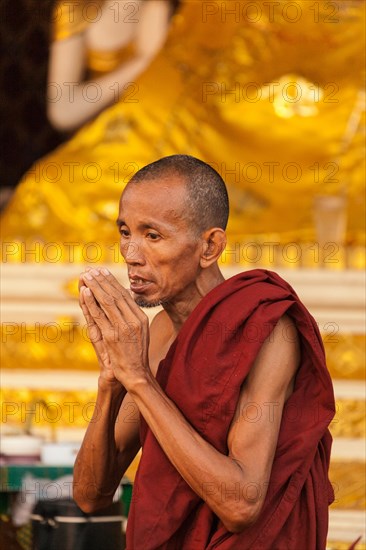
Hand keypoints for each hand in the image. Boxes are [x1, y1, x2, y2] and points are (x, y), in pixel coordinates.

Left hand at [79, 267, 150, 391]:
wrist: (136, 373)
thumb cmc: (136, 353)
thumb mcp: (140, 331)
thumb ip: (132, 315)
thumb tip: (126, 297)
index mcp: (140, 317)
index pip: (124, 294)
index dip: (112, 282)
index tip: (102, 271)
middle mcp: (133, 320)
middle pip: (115, 294)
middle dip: (102, 280)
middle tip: (91, 270)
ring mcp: (122, 328)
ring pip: (106, 302)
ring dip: (94, 287)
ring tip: (86, 276)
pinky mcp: (111, 336)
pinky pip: (99, 315)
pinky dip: (91, 302)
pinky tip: (84, 292)